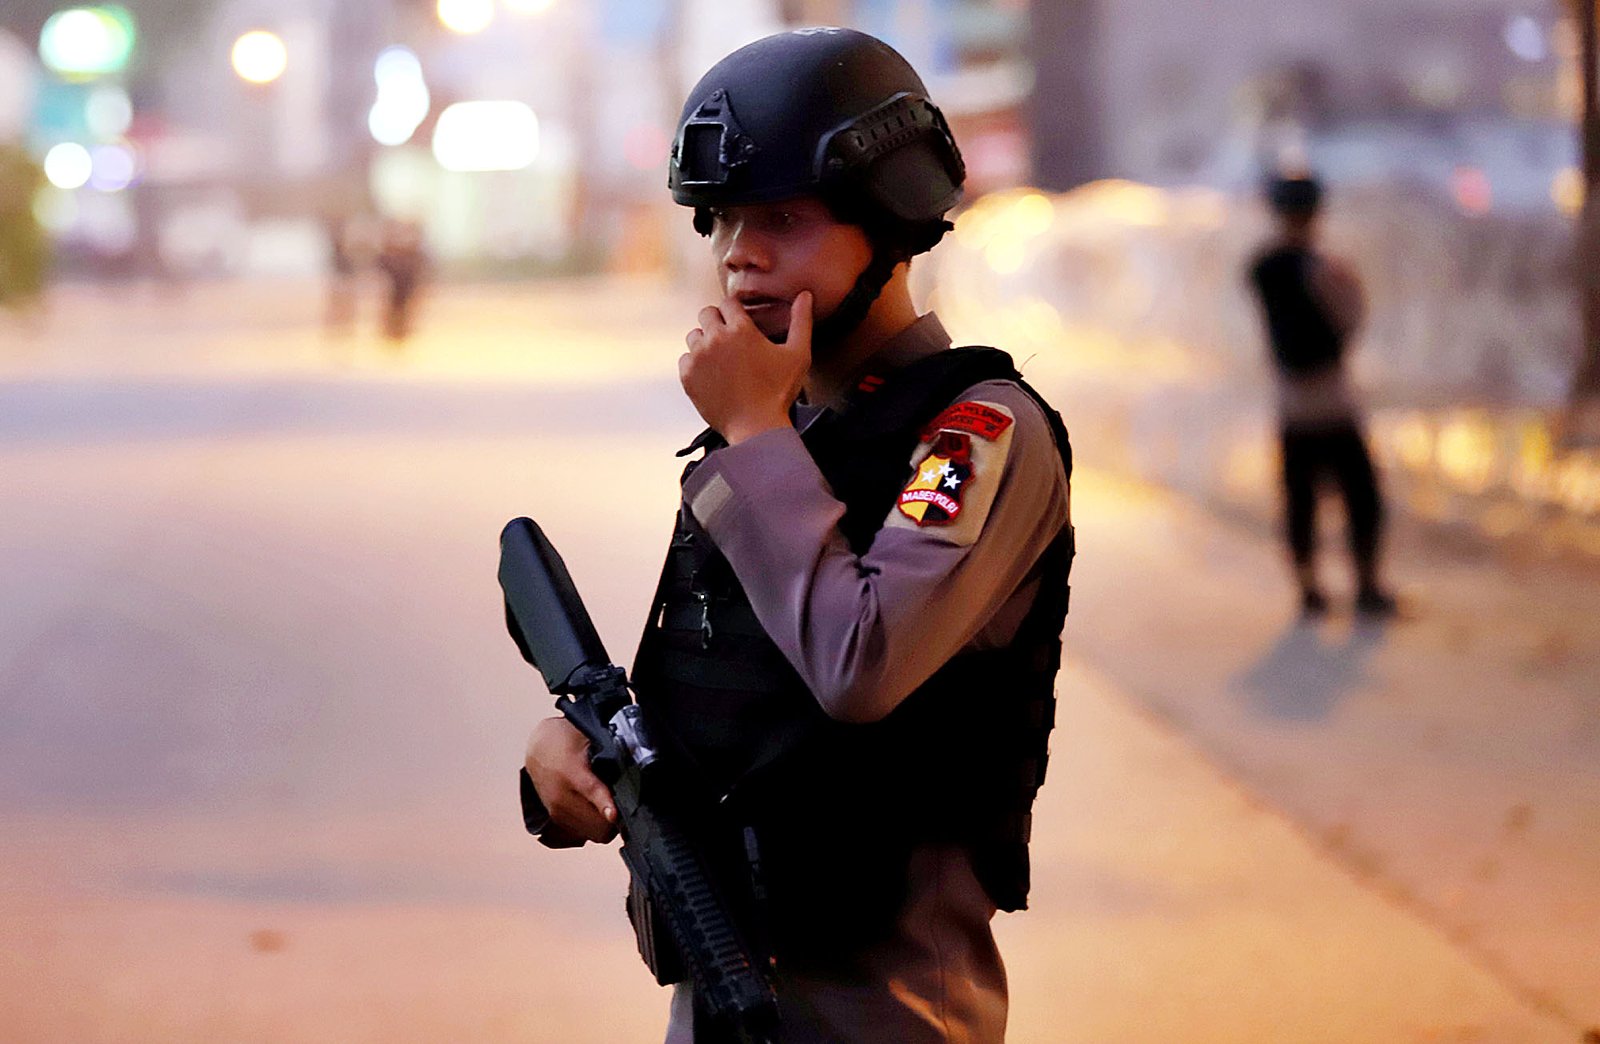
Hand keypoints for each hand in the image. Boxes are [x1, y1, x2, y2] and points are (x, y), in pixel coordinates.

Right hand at [524, 717, 617, 844]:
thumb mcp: (589, 737)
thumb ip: (611, 749)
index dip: (604, 804)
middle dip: (616, 819)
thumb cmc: (565, 742)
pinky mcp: (556, 819)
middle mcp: (561, 796)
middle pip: (596, 823)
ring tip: (612, 807)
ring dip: (606, 825)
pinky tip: (598, 811)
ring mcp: (557, 811)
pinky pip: (583, 834)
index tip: (613, 814)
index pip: (590, 790)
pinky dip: (595, 826)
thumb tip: (637, 754)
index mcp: (571, 772)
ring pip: (593, 833)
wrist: (539, 750)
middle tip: (627, 805)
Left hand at [679, 292, 811, 443]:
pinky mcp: (687, 376)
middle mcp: (715, 338)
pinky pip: (685, 359)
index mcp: (740, 329)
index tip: (741, 324)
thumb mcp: (798, 354)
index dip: (735, 312)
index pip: (727, 302)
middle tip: (730, 341)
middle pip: (706, 313)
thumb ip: (802, 321)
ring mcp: (698, 357)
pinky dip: (695, 364)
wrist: (756, 428)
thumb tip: (805, 294)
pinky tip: (712, 375)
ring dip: (705, 342)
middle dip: (717, 322)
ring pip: (694, 335)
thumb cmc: (780, 392)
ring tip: (721, 360)